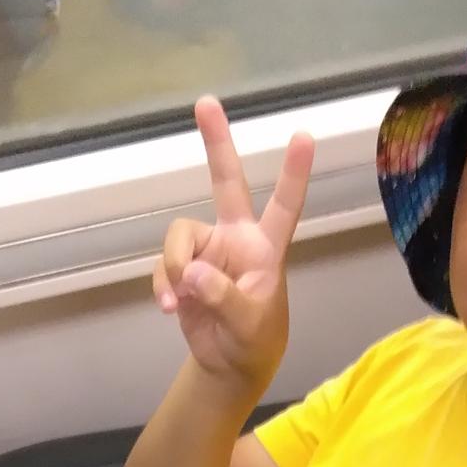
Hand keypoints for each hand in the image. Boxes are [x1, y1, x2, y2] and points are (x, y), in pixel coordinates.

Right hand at [152, 95, 314, 388]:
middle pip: (226, 181)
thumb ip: (223, 297)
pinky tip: (171, 308)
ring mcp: (207, 250)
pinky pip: (163, 265)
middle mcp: (236, 238)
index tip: (304, 135)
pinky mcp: (183, 268)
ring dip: (174, 267)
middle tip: (206, 102)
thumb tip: (192, 273)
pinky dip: (162, 286)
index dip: (294, 173)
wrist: (228, 364)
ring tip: (179, 301)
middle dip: (216, 142)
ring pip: (179, 236)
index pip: (284, 206)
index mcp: (265, 248)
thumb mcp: (247, 325)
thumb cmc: (254, 341)